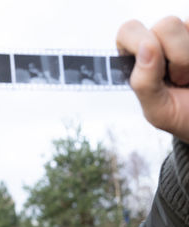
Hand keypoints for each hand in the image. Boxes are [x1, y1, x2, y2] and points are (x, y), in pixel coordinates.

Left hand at [117, 17, 188, 142]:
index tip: (153, 59)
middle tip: (177, 78)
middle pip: (165, 25)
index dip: (139, 40)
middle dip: (174, 54)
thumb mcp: (158, 111)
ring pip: (186, 25)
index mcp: (137, 60)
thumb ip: (143, 83)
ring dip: (188, 58)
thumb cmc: (182, 117)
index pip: (128, 31)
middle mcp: (160, 43)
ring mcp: (184, 38)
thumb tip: (146, 48)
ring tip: (188, 77)